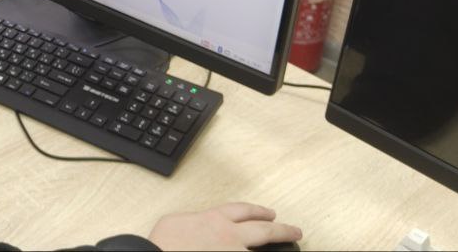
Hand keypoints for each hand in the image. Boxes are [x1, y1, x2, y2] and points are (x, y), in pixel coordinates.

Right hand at [147, 202, 301, 250]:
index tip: (269, 213)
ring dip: (280, 247)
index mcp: (214, 219)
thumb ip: (194, 221)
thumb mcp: (175, 222)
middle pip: (264, 230)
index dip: (258, 211)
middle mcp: (230, 236)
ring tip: (291, 246)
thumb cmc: (162, 244)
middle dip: (282, 230)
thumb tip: (196, 225)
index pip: (243, 211)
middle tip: (295, 231)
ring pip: (263, 251)